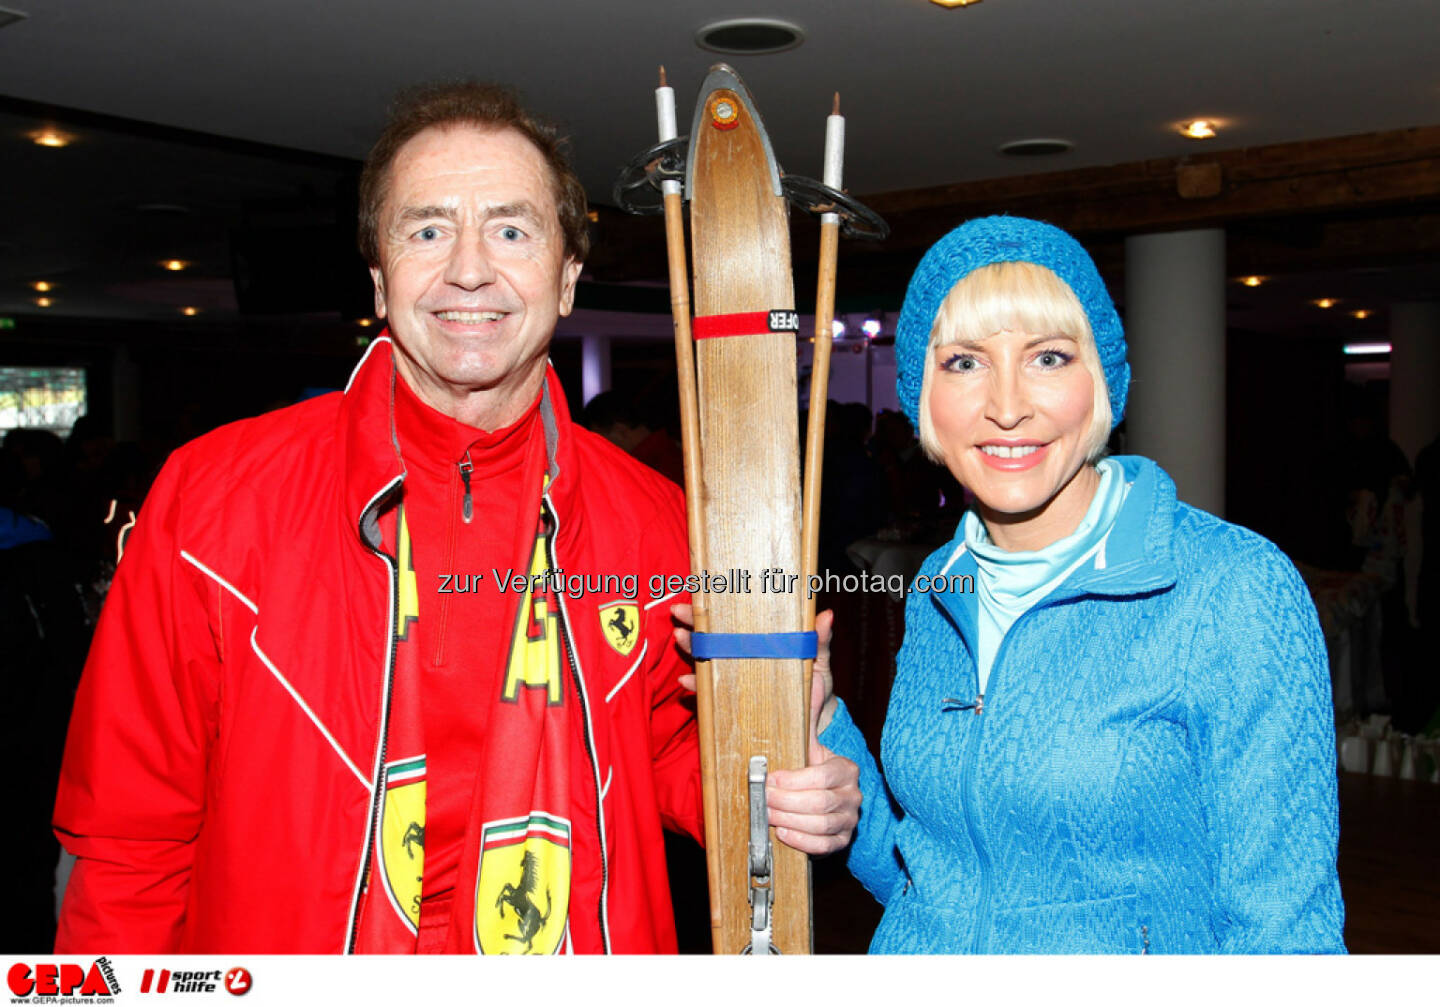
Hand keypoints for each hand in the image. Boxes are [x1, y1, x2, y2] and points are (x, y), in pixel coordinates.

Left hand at [670, 605, 857, 855]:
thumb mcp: (801, 709)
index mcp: (842, 764)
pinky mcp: (838, 841)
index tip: (769, 777)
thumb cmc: (801, 743)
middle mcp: (851, 791)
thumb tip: (823, 616)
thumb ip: (811, 667)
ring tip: (767, 813)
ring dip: (790, 821)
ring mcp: (847, 819)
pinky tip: (782, 832)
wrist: (805, 786)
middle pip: (823, 804)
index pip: (825, 775)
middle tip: (760, 796)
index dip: (795, 780)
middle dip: (786, 801)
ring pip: (823, 827)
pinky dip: (802, 841)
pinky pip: (824, 847)